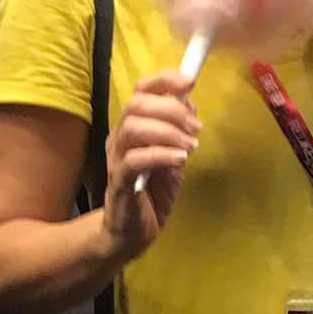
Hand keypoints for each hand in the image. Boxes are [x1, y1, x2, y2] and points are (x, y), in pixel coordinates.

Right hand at [101, 70, 199, 260]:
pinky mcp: (119, 182)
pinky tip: (179, 160)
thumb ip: (179, 133)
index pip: (142, 91)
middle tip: (196, 127)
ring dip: (167, 131)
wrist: (131, 233)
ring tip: (189, 146)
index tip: (190, 82)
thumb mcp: (172, 158)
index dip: (164, 80)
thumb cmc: (151, 193)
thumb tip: (191, 105)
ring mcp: (116, 159)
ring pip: (133, 128)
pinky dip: (160, 155)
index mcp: (133, 127)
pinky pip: (134, 160)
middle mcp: (120, 138)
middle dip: (171, 109)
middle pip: (136, 104)